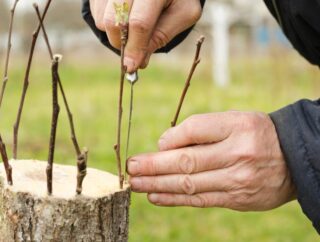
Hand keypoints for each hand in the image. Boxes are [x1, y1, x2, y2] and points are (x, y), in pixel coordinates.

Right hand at [89, 0, 201, 72]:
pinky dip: (107, 23)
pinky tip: (123, 17)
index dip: (134, 48)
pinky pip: (96, 12)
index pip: (139, 23)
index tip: (130, 67)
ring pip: (103, 19)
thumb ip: (161, 36)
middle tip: (133, 51)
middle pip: (116, 21)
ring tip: (133, 29)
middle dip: (123, 44)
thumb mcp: (182, 15)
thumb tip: (137, 62)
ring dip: (115, 34)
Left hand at [127, 112, 295, 210]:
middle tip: (131, 167)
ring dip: (158, 184)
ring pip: (189, 184)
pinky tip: (155, 197)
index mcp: (237, 127)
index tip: (156, 146)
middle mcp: (238, 153)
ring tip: (136, 184)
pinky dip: (174, 199)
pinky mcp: (237, 199)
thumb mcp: (234, 120)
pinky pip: (200, 200)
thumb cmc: (255, 134)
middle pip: (187, 161)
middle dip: (155, 165)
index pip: (195, 129)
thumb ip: (200, 128)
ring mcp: (237, 180)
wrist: (292, 158)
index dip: (171, 139)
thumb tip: (165, 143)